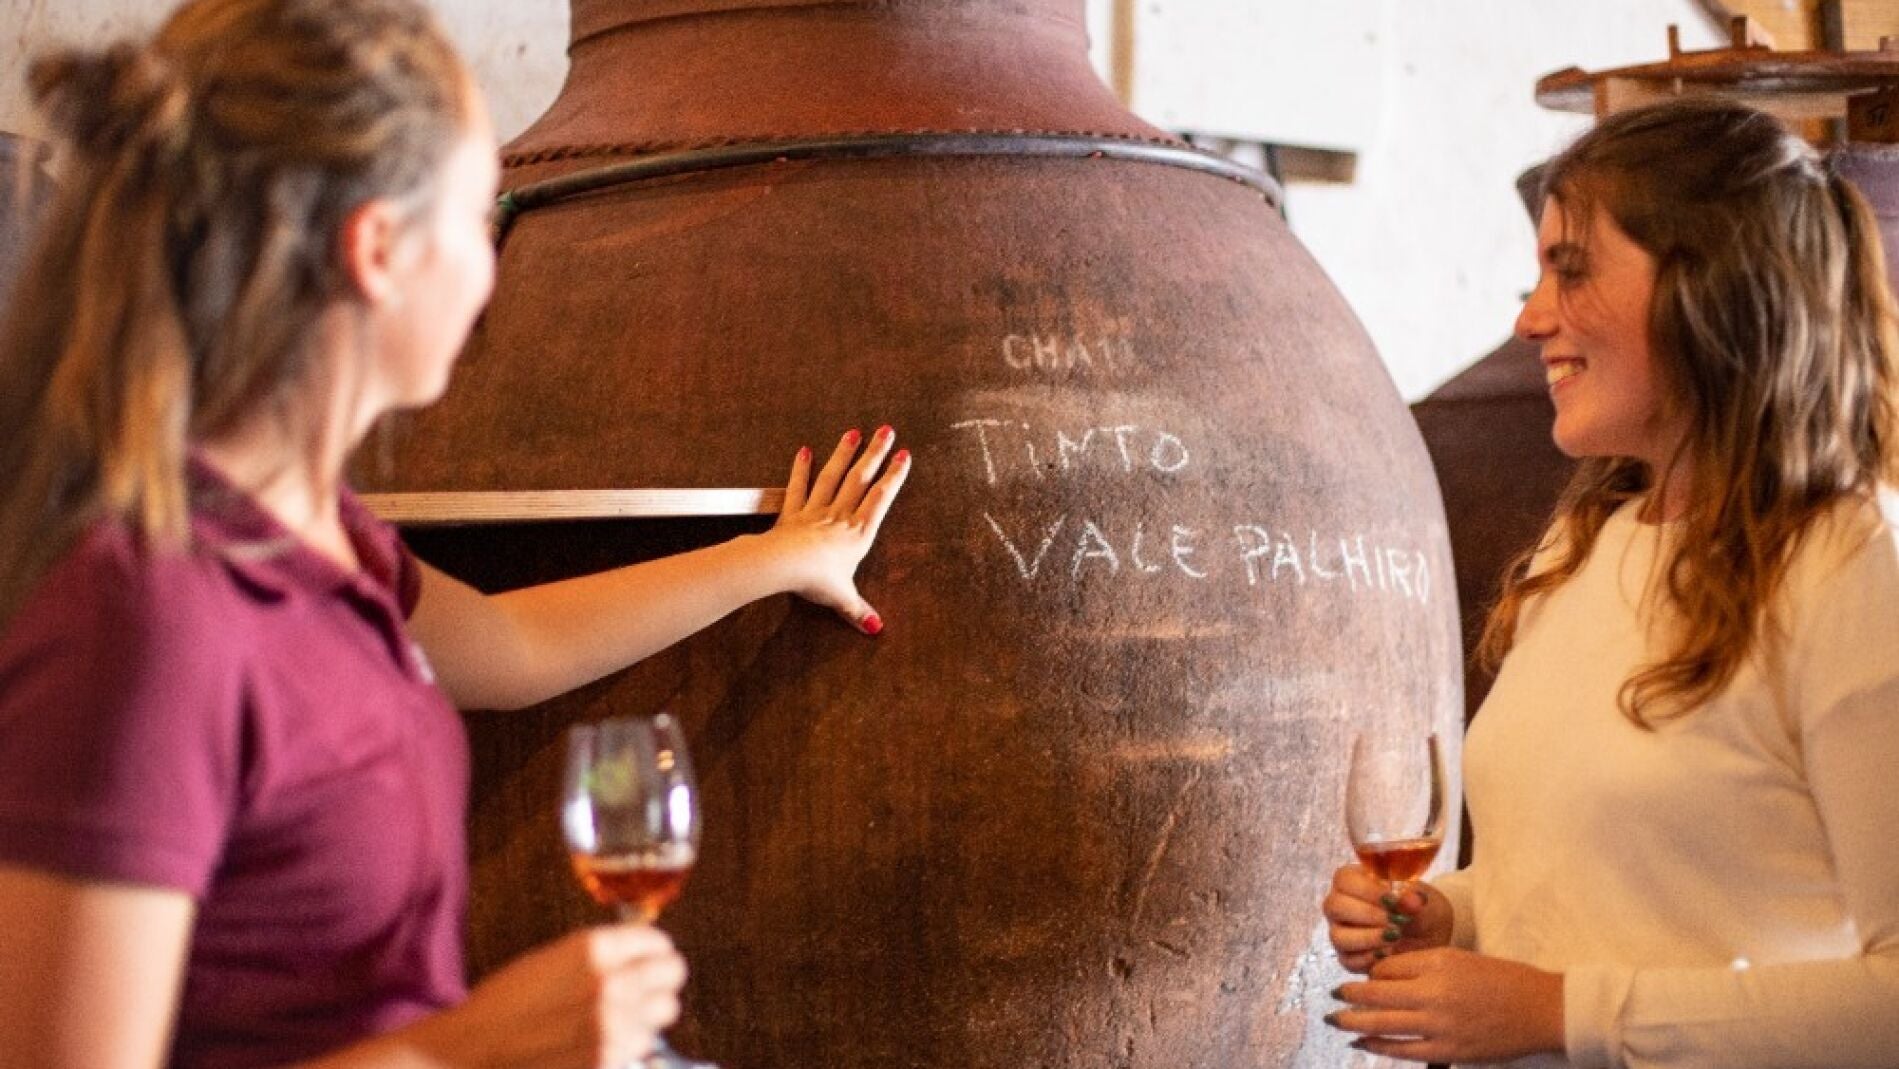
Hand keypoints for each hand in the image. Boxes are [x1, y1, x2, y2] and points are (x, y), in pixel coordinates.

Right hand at [414, 924, 685, 1068]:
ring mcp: (614, 1026)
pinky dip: (630, 1046)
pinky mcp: (610, 1061)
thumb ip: (600, 956)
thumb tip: (638, 955)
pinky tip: (601, 1044)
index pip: (657, 941)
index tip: (647, 960)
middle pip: (673, 974)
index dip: (652, 951)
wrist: (471, 1053)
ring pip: (664, 1013)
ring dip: (646, 1016)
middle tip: (640, 990)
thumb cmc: (502, 1007)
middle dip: (658, 981)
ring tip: (614, 1021)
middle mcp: (611, 983)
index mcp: (593, 948)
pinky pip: (643, 1047)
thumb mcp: (551, 960)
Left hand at [769, 425, 910, 633]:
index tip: (904, 456)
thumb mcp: (842, 598)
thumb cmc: (815, 580)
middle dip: (875, 454)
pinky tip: (805, 451)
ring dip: (844, 453)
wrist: (784, 566)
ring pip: (833, 476)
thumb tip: (876, 629)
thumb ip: (859, 610)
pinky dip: (801, 469)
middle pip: (860, 479)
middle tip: (886, 430)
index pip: (881, 500)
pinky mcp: (793, 512)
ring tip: (854, 431)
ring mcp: (816, 511)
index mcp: (858, 534)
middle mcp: (840, 517)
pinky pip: (798, 487)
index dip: (894, 477)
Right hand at [1323, 865, 1452, 972]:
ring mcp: (1342, 932)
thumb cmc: (1423, 912)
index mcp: (1355, 881)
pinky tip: (1391, 953)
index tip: (1392, 899)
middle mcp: (1342, 905)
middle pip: (1334, 906)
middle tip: (1394, 920)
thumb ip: (1416, 899)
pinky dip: (1370, 958)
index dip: (1365, 889)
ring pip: (1338, 936)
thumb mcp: (1427, 902)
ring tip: (1395, 937)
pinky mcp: (1348, 957)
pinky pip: (1348, 960)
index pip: (1344, 878)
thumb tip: (1409, 900)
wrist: (1432, 941)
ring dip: (1368, 937)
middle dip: (1366, 914)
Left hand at [1326, 947, 1563, 1063]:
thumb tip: (1382, 977)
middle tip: (1331, 994)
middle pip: (1376, 994)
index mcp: (1438, 963)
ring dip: (1352, 1021)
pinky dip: (1377, 1045)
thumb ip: (1421, 965)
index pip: (1387, 967)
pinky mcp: (1448, 1050)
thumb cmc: (1501, 980)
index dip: (1371, 973)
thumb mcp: (1459, 959)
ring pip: (1382, 1023)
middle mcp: (1435, 992)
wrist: (1541, 1010)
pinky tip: (1361, 1042)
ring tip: (1334, 1019)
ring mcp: (1440, 1025)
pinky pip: (1402, 1049)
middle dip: (1349, 995)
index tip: (1364, 978)